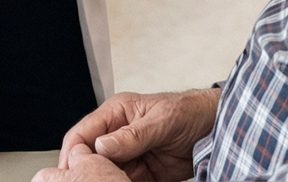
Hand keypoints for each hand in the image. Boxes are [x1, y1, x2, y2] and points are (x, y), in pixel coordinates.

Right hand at [49, 88, 221, 181]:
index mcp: (117, 113)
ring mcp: (128, 157)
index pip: (83, 133)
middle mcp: (118, 135)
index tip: (73, 171)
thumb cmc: (189, 112)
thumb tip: (103, 145)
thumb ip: (133, 134)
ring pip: (104, 175)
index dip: (74, 152)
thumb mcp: (161, 121)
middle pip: (89, 158)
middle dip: (87, 172)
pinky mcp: (141, 175)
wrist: (214, 129)